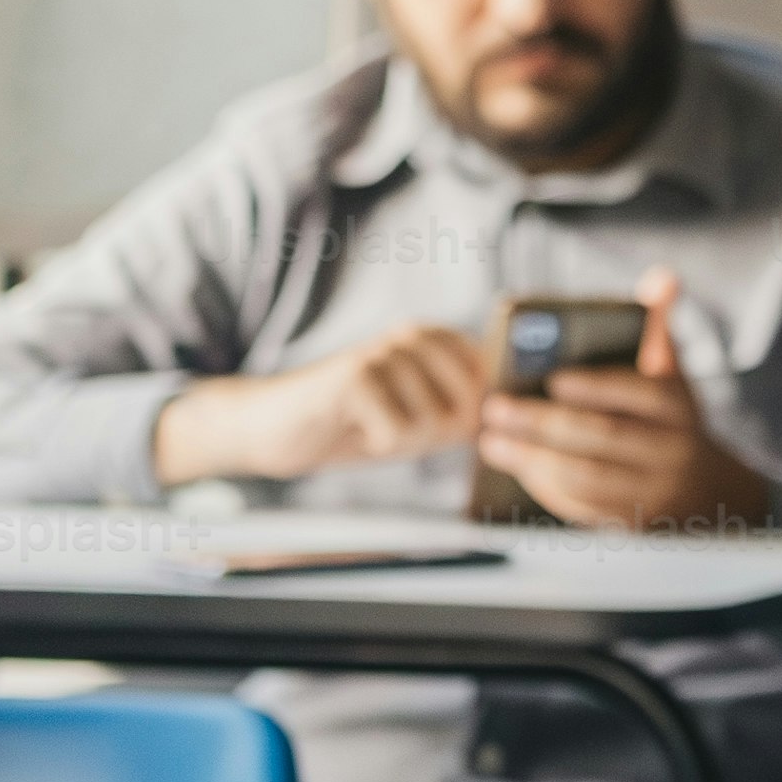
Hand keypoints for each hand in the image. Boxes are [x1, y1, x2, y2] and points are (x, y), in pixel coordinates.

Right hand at [153, 320, 487, 487]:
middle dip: (432, 436)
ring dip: (400, 441)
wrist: (276, 429)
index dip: (461, 421)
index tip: (421, 418)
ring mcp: (384, 351)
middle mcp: (413, 336)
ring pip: (432, 424)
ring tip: (367, 424)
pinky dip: (377, 445)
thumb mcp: (419, 416)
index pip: (489, 388)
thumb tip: (505, 414)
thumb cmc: (354, 425)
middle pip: (465, 411)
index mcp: (435, 339)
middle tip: (389, 425)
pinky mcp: (356, 375)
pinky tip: (352, 429)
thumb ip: (463, 411)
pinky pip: (398, 432)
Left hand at [472, 272, 772, 531]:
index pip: (638, 394)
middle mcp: (669, 450)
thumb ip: (658, 327)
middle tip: (496, 408)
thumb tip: (664, 276)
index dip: (597, 387)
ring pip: (588, 477)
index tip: (554, 379)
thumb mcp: (671, 371)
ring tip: (492, 441)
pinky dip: (545, 488)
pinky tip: (516, 466)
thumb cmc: (666, 415)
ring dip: (534, 459)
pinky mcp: (629, 522)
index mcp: (677, 406)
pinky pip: (583, 506)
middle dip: (544, 424)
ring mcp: (650, 490)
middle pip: (604, 438)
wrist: (701, 486)